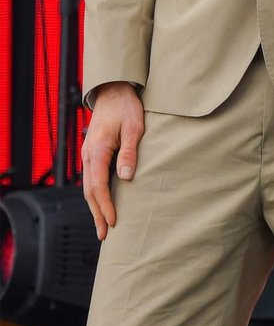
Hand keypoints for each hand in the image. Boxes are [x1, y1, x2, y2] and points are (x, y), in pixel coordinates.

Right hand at [82, 82, 143, 239]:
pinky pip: (91, 178)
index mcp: (98, 150)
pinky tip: (101, 203)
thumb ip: (130, 152)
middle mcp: (88, 154)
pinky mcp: (92, 152)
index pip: (99, 185)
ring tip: (102, 226)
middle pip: (90, 191)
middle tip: (104, 235)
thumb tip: (126, 178)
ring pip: (88, 186)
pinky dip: (95, 194)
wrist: (114, 91)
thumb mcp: (134, 128)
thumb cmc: (126, 107)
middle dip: (97, 214)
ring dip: (95, 207)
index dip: (105, 206)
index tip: (112, 222)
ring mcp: (88, 154)